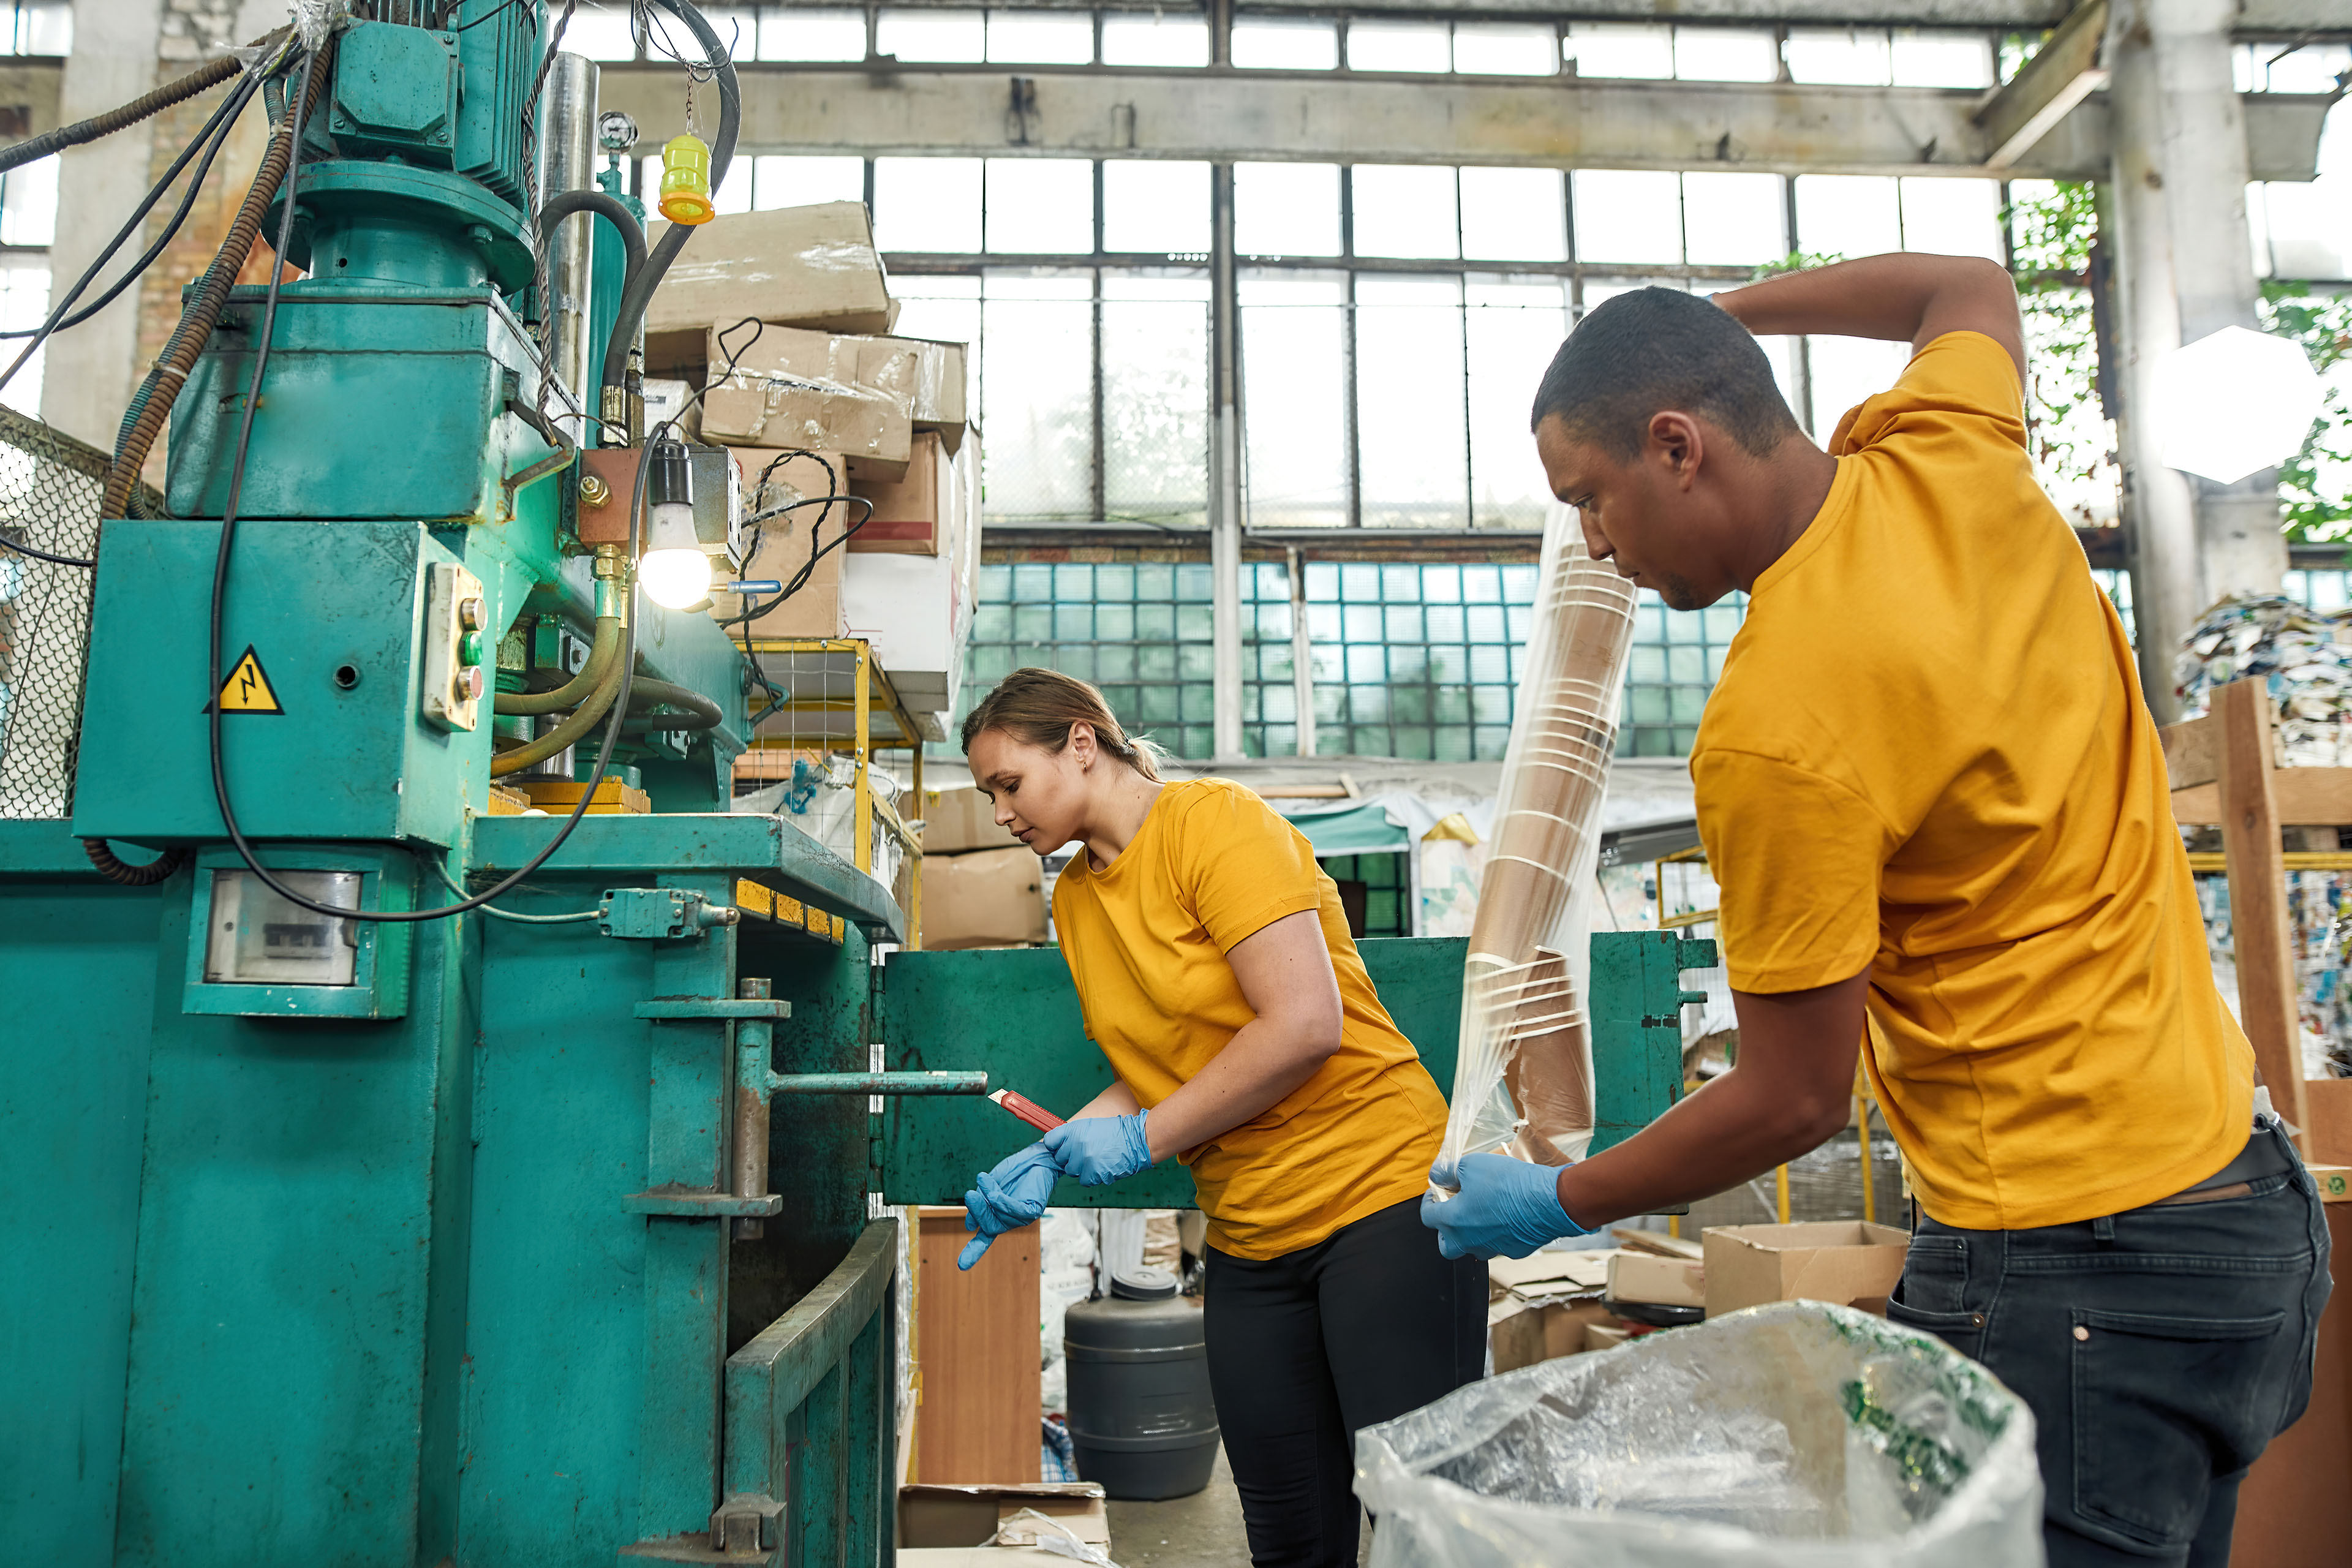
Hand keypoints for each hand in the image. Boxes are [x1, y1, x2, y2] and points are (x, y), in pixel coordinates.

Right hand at [958, 1142, 1059, 1268]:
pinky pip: (1015, 1211)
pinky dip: (1002, 1202)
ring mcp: (1022, 1217)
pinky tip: (995, 1193)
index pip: (984, 1238)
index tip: (961, 1266)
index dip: (972, 1252)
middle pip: (989, 1226)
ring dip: (989, 1198)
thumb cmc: (1016, 1171)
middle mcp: (1010, 1221)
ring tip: (983, 1179)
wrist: (1039, 1156)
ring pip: (1000, 1217)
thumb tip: (970, 1226)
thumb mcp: (990, 1185)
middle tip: (969, 1195)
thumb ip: (981, 1203)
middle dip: (978, 1212)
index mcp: (997, 1216)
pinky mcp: (1033, 1210)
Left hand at [1041, 1110, 1153, 1186]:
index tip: (1061, 1147)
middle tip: (1085, 1152)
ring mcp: (1083, 1161)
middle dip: (1069, 1157)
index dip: (1056, 1145)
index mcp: (1073, 1130)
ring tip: (1096, 1159)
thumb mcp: (1089, 1126)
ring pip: (1071, 1171)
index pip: (1049, 1141)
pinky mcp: (1091, 1175)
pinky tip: (1101, 1167)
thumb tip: (1057, 1145)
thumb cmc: (1115, 1133)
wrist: (1135, 1141)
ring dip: (1080, 1168)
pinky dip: (1091, 1176)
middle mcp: (1075, 1145)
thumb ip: (1071, 1135)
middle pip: (1059, 1158)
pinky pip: (1083, 1180)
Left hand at [1421, 1153, 1587, 1259]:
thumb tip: (1437, 1174)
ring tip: (1483, 1212)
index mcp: (1454, 1221)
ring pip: (1474, 1247)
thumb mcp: (1471, 1165)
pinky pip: (1499, 1245)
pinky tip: (1507, 1217)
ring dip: (1473, 1233)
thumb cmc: (1508, 1183)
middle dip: (1446, 1230)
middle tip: (1455, 1211)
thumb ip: (1448, 1171)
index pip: (1428, 1217)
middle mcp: (1470, 1241)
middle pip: (1447, 1245)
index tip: (1437, 1191)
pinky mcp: (1514, 1251)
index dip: (1429, 1201)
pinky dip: (1498, 1234)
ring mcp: (1493, 1249)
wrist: (1548, 1201)